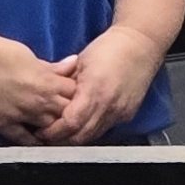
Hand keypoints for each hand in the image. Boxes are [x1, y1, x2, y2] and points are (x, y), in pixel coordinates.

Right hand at [0, 31, 76, 144]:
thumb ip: (51, 66)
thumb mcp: (29, 55)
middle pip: (65, 113)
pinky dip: (33, 141)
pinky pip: (24, 140)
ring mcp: (20, 114)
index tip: (71, 95)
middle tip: (65, 112)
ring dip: (52, 127)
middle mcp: (37, 100)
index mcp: (45, 81)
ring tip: (53, 126)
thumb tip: (72, 63)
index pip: (74, 94)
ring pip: (49, 129)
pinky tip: (36, 139)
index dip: (75, 94)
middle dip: (67, 112)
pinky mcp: (2, 124)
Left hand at [42, 24, 165, 145]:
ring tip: (62, 133)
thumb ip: (65, 84)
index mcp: (94, 90)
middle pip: (80, 137)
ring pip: (93, 136)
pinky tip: (83, 124)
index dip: (53, 131)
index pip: (70, 123)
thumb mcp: (80, 62)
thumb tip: (49, 101)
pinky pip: (105, 129)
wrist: (142, 44)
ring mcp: (120, 112)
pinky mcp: (127, 114)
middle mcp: (109, 105)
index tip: (41, 131)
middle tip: (47, 137)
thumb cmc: (110, 47)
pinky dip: (91, 130)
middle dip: (61, 140)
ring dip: (76, 137)